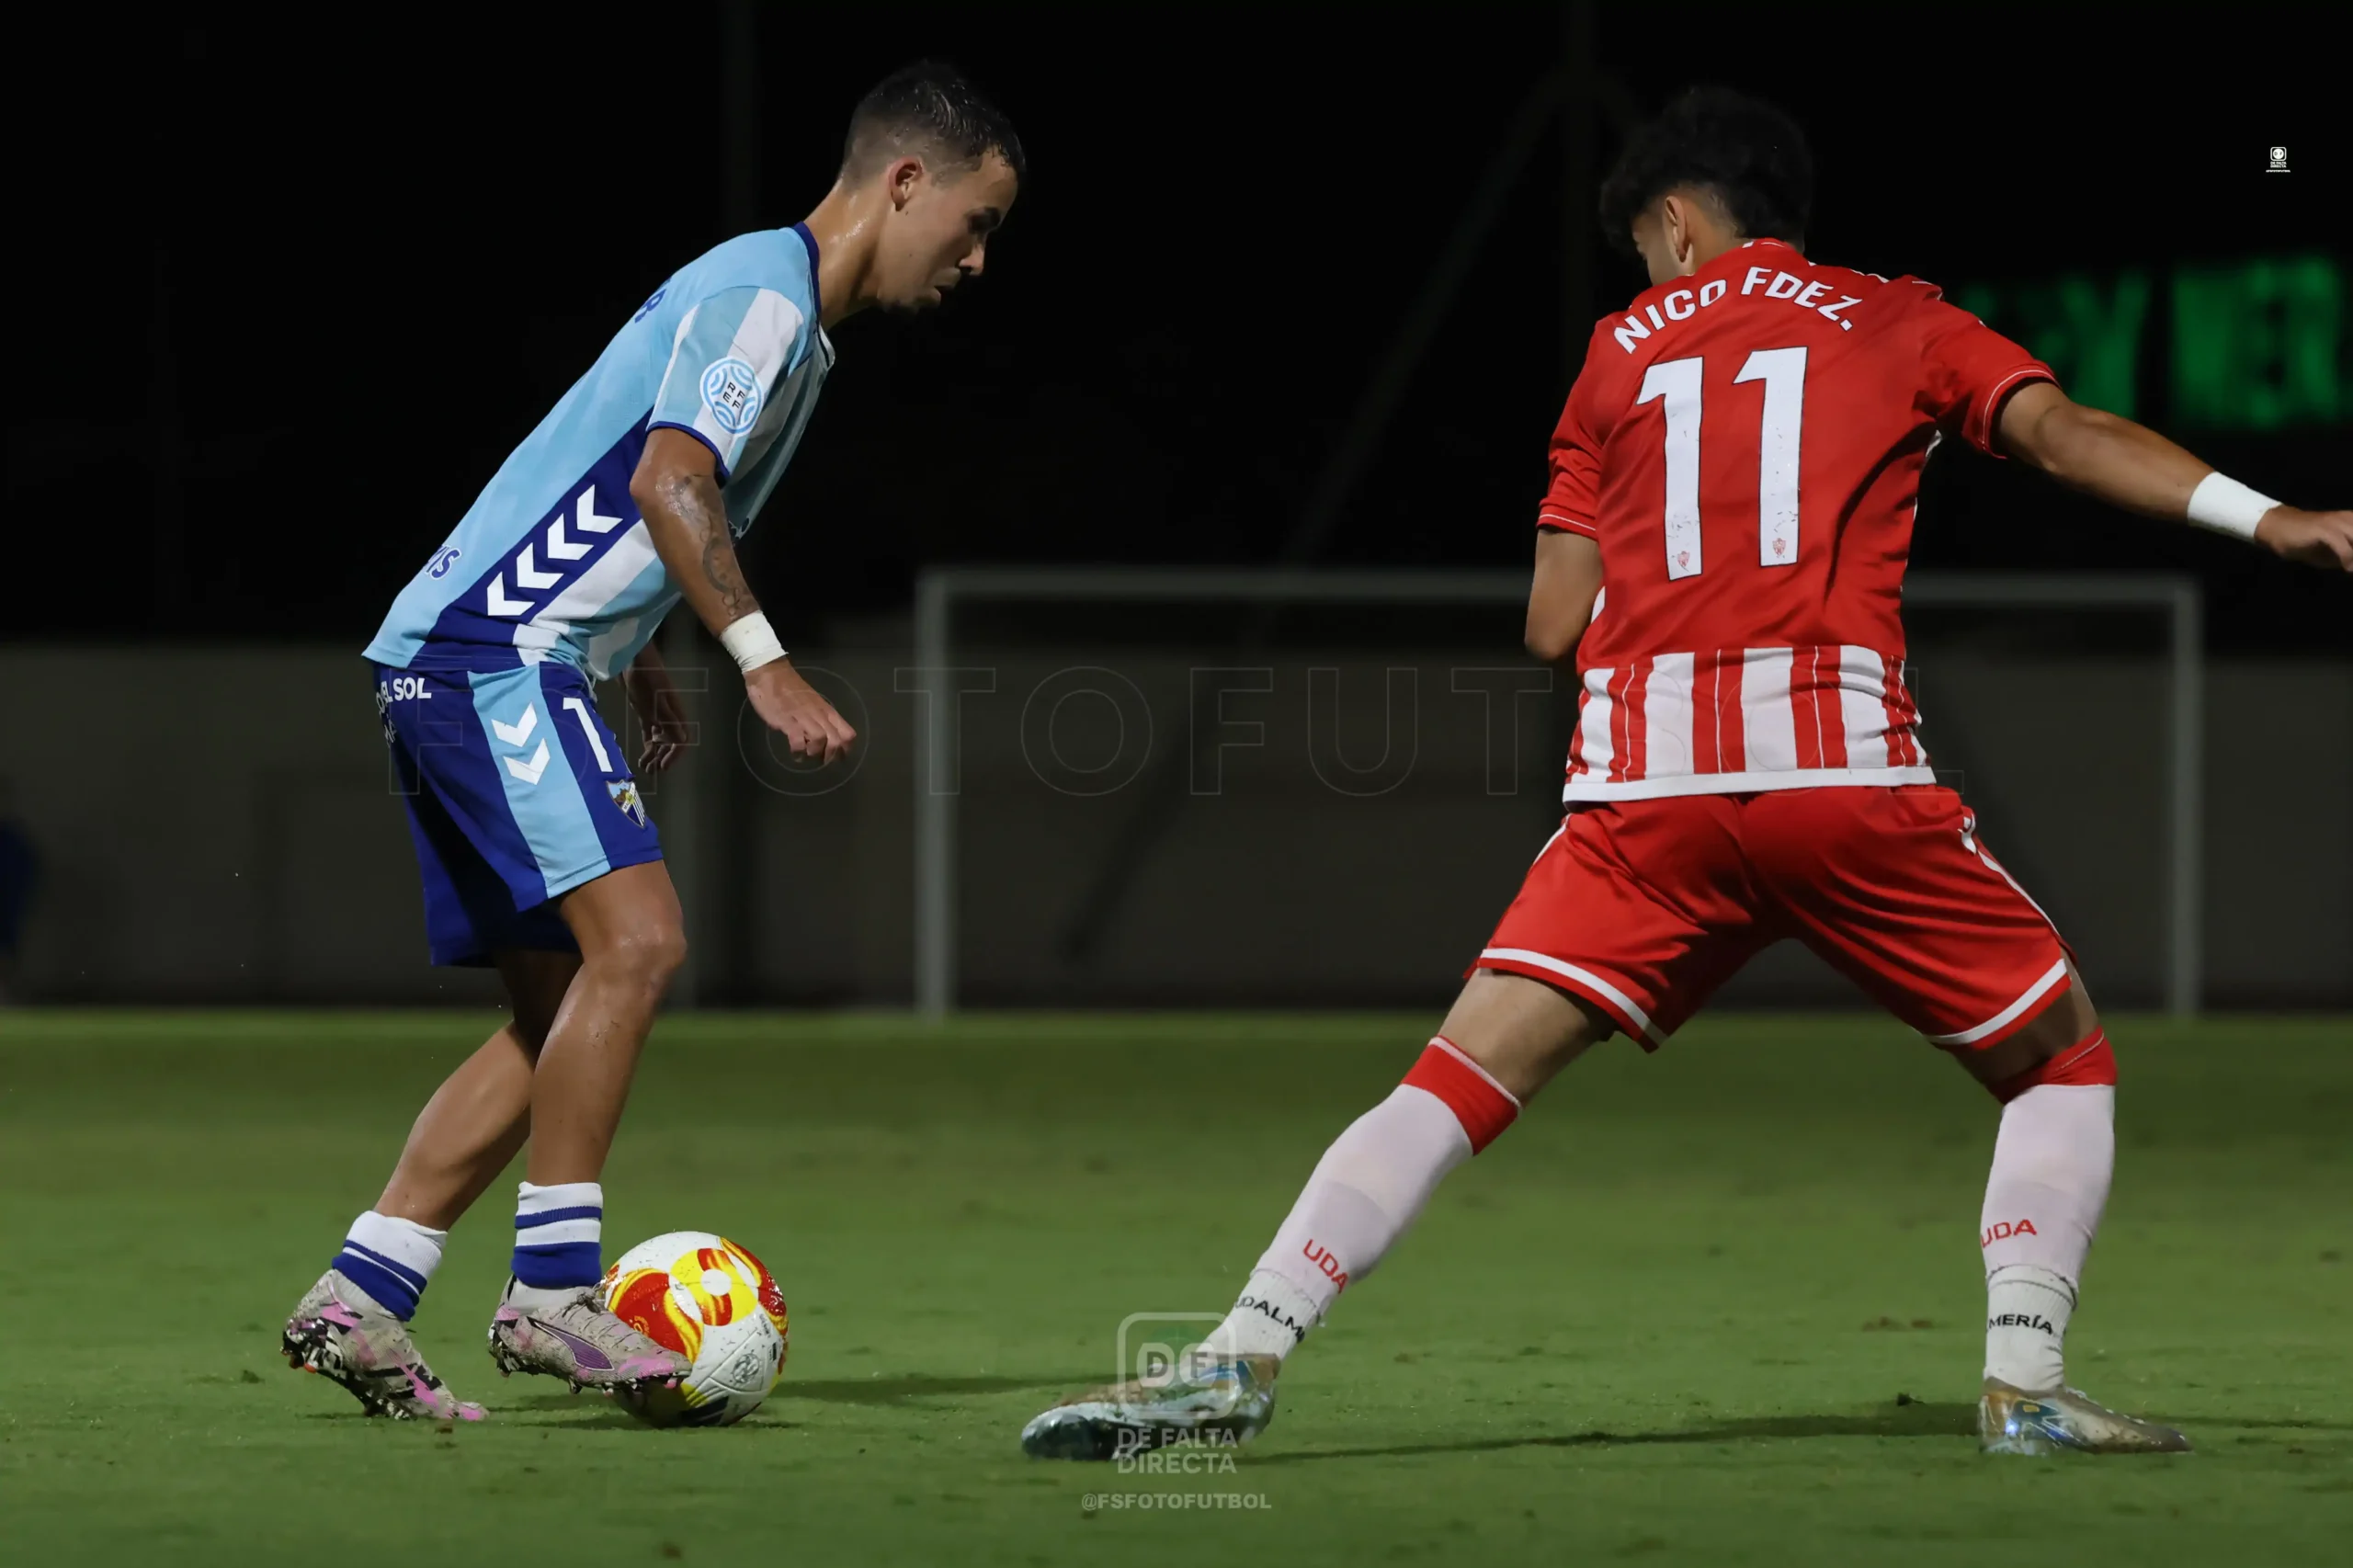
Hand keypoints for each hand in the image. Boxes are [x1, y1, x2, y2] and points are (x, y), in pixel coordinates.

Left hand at [623, 657, 691, 773]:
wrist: (632, 660)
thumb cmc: (645, 679)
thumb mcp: (656, 701)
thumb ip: (668, 721)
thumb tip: (683, 740)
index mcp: (675, 714)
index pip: (680, 740)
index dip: (674, 755)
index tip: (663, 767)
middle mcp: (669, 717)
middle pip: (670, 743)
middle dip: (663, 758)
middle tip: (652, 770)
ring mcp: (657, 715)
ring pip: (659, 741)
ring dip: (654, 755)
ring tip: (646, 767)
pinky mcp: (645, 713)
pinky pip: (649, 734)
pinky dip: (647, 746)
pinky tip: (642, 757)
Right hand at [745, 659, 856, 764]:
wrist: (770, 672)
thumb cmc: (790, 688)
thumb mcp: (812, 702)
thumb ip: (817, 718)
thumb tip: (820, 738)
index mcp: (826, 711)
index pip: (848, 733)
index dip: (846, 749)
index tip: (838, 758)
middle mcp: (818, 714)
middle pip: (837, 740)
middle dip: (831, 757)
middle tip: (821, 762)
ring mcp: (803, 716)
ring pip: (821, 740)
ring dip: (815, 753)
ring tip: (807, 756)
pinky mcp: (787, 720)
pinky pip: (798, 740)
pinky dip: (798, 751)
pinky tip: (795, 754)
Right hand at [2255, 507, 2352, 569]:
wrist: (2277, 527)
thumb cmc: (2305, 540)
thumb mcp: (2332, 551)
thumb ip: (2348, 556)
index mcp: (2352, 521)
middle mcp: (2349, 519)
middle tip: (2352, 568)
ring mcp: (2338, 523)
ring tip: (2351, 569)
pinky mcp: (2325, 529)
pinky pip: (2343, 545)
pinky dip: (2348, 559)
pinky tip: (2347, 569)